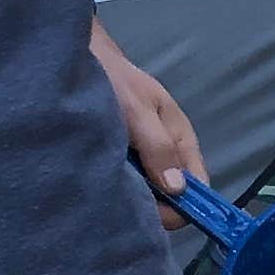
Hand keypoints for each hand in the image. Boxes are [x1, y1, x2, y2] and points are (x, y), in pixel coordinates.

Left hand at [92, 19, 202, 235]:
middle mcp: (165, 152)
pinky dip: (116, 187)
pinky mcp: (118, 159)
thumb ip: (158, 149)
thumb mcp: (138, 112)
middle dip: (154, 204)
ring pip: (148, 191)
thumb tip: (179, 190)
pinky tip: (97, 184)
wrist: (76, 57)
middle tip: (123, 203)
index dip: (184, 205)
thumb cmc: (113, 79)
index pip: (198, 185)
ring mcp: (142, 157)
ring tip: (106, 191)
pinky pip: (126, 183)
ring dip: (132, 196)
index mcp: (180, 138)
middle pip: (172, 195)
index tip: (158, 217)